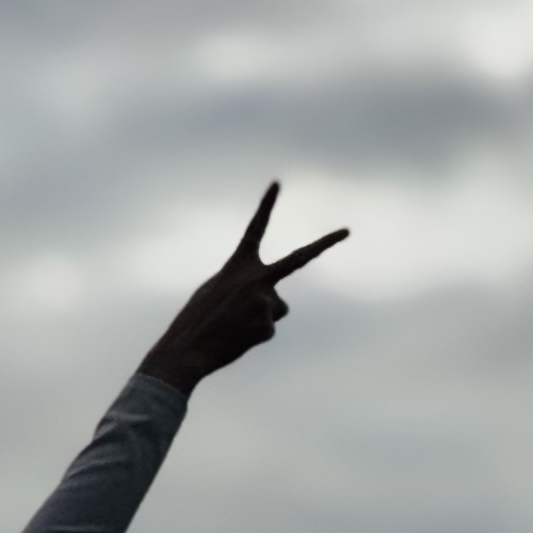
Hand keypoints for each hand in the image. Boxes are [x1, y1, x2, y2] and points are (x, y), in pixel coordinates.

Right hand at [138, 183, 346, 391]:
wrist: (185, 349)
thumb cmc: (195, 320)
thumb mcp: (214, 291)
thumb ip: (245, 286)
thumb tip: (276, 304)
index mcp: (238, 265)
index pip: (256, 229)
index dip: (266, 205)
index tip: (277, 183)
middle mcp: (256, 278)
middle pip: (300, 258)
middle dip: (325, 243)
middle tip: (347, 231)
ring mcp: (265, 300)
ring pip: (278, 307)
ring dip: (262, 317)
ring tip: (234, 326)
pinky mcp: (268, 325)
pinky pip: (269, 329)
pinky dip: (254, 336)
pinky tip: (236, 339)